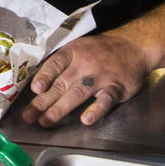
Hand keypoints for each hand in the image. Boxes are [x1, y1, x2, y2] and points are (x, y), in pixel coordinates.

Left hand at [21, 33, 151, 126]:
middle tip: (30, 116)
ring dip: (61, 108)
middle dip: (43, 101)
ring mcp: (101, 76)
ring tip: (47, 120)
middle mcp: (84, 63)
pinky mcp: (116, 87)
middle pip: (61, 84)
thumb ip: (61, 65)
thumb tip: (38, 87)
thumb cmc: (100, 50)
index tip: (35, 90)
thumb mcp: (78, 48)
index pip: (54, 64)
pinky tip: (86, 120)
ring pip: (78, 93)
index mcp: (72, 53)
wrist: (134, 45)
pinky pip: (105, 99)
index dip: (44, 77)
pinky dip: (96, 110)